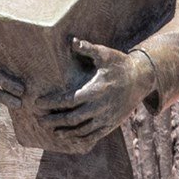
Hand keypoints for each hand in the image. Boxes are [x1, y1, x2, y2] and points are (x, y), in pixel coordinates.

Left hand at [30, 38, 156, 153]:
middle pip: (72, 118)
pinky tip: (70, 137)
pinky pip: (94, 135)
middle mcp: (100, 106)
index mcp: (96, 90)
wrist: (142, 79)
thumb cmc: (120, 64)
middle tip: (40, 121)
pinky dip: (80, 138)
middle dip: (54, 121)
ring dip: (65, 132)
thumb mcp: (105, 54)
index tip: (37, 103)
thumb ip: (88, 48)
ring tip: (53, 131)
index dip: (51, 103)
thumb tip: (72, 41)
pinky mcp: (112, 123)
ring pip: (82, 130)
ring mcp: (107, 117)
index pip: (68, 100)